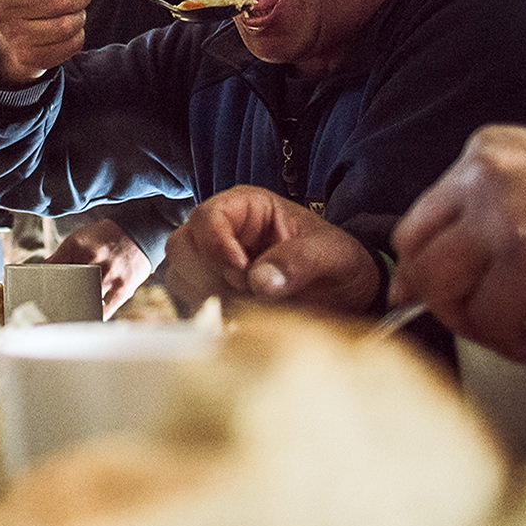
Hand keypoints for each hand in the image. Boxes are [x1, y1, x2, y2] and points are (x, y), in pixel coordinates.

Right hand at [0, 0, 89, 86]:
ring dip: (80, 15)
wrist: (11, 29)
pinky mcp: (31, 57)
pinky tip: (70, 26)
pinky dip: (78, 33)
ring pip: (66, 25)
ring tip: (75, 9)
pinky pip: (70, 45)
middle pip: (57, 2)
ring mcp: (16, 37)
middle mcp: (5, 10)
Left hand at [49, 218, 153, 316]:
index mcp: (77, 246)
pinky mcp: (124, 288)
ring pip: (87, 301)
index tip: (38, 296)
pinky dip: (95, 316)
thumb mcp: (80, 238)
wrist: (139, 232)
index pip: (52, 269)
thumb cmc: (104, 238)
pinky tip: (88, 318)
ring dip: (77, 311)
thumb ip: (62, 256)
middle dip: (59, 301)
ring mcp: (109, 275)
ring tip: (69, 319)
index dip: (43, 283)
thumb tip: (44, 272)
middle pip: (68, 288)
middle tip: (50, 313)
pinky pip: (106, 310)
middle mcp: (92, 259)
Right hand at [163, 185, 378, 316]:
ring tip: (247, 307)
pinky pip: (188, 301)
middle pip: (182, 245)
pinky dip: (208, 313)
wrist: (345, 295)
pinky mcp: (211, 292)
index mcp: (247, 207)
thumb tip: (260, 281)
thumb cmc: (339, 262)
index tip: (240, 273)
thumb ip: (300, 261)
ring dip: (207, 295)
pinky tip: (239, 319)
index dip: (216, 244)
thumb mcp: (333, 254)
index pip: (208, 216)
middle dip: (208, 274)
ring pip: (179, 274)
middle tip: (246, 294)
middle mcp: (222, 230)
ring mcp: (212, 262)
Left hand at [390, 125, 525, 363]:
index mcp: (492, 149)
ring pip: (438, 282)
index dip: (425, 257)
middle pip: (416, 244)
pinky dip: (501, 340)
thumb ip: (501, 203)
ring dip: (466, 319)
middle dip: (431, 291)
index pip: (427, 209)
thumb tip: (456, 254)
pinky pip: (485, 316)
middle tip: (457, 317)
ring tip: (504, 331)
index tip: (423, 286)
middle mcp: (487, 175)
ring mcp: (502, 218)